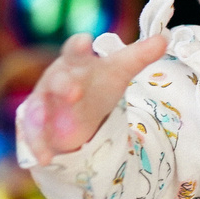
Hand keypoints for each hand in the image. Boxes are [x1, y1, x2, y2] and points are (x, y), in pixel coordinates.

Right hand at [19, 0, 174, 159]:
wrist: (72, 106)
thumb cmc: (96, 83)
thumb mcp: (118, 71)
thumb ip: (139, 55)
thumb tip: (164, 38)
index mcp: (75, 61)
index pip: (75, 49)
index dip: (79, 45)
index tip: (85, 41)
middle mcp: (56, 79)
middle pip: (58, 80)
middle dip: (64, 85)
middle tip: (74, 91)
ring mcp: (43, 102)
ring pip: (40, 108)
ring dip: (42, 116)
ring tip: (50, 126)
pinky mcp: (36, 125)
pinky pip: (34, 135)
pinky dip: (39, 146)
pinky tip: (45, 160)